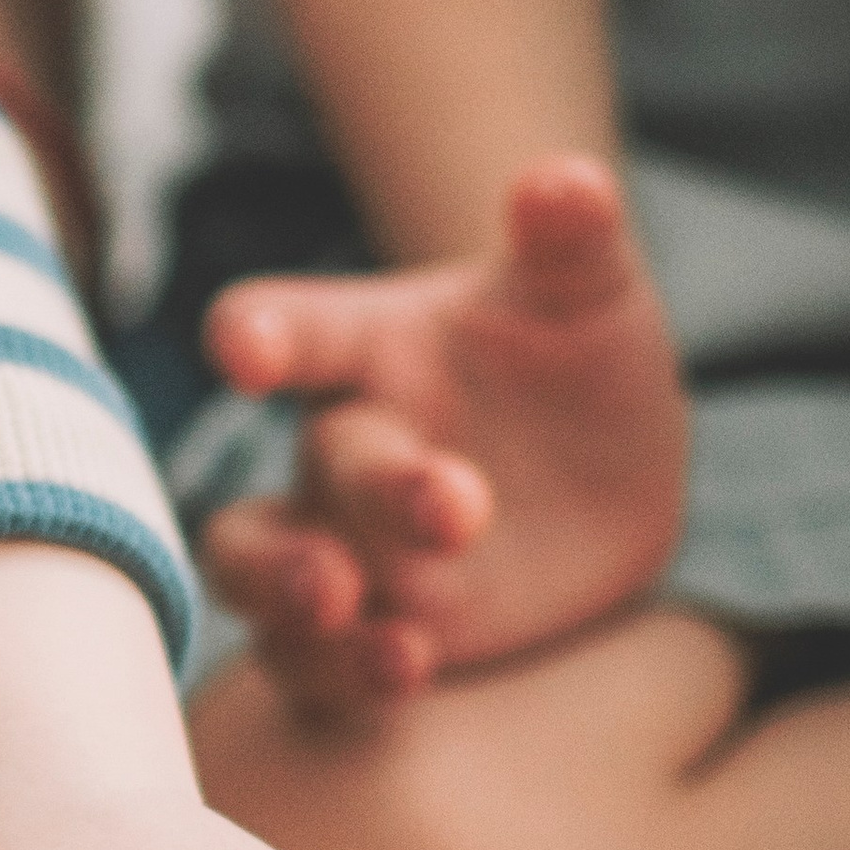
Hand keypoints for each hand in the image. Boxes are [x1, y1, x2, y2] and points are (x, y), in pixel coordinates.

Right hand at [200, 160, 689, 715]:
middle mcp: (337, 448)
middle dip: (372, 490)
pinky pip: (307, 665)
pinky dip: (337, 671)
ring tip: (349, 608)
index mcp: (364, 346)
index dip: (259, 334)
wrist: (605, 482)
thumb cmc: (577, 362)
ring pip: (258, 571)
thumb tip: (569, 178)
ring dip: (291, 592)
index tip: (245, 351)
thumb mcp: (591, 294)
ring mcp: (342, 547)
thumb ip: (573, 238)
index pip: (288, 327)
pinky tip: (405, 669)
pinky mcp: (364, 633)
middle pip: (314, 466)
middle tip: (455, 506)